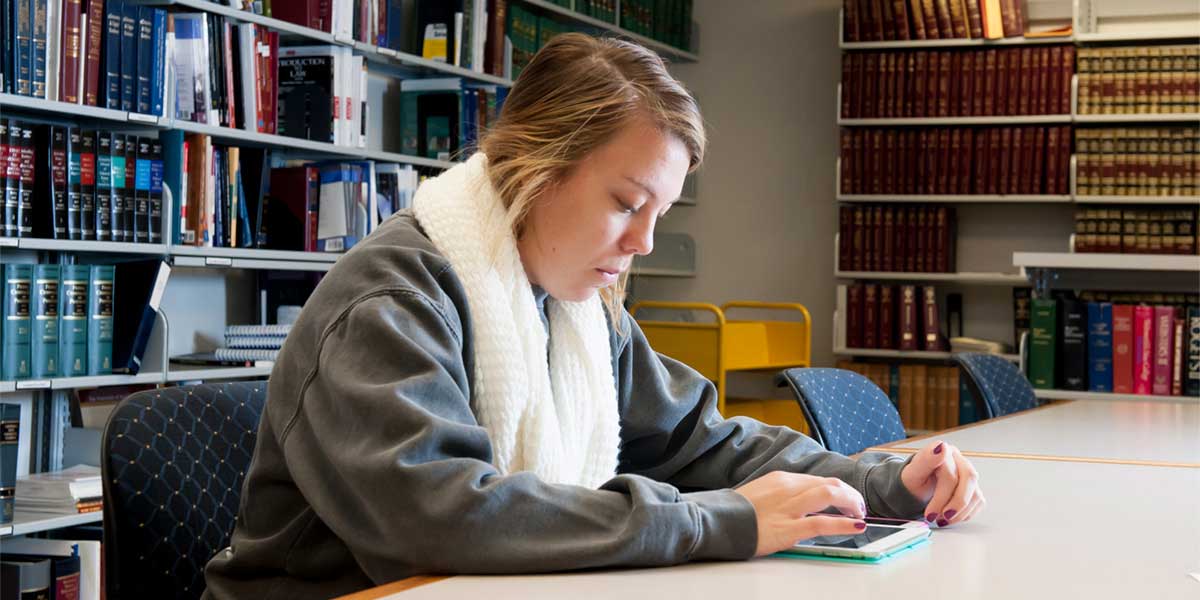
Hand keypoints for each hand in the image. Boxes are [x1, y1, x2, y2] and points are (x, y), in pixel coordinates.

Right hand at [733, 471, 866, 556]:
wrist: (716, 521)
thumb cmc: (733, 512)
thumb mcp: (759, 495)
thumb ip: (780, 496)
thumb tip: (797, 506)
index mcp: (781, 479)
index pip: (818, 480)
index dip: (838, 490)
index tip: (846, 499)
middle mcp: (788, 488)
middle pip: (829, 484)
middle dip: (849, 494)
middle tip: (858, 507)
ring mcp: (788, 507)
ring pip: (830, 495)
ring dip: (851, 503)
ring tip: (860, 514)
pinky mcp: (787, 528)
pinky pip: (822, 523)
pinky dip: (844, 523)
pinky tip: (856, 525)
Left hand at [900, 441, 984, 527]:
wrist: (916, 487)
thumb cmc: (914, 480)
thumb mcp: (912, 472)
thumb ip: (925, 460)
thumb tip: (941, 446)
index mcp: (943, 452)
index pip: (949, 473)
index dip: (942, 495)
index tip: (935, 508)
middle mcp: (959, 460)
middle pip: (968, 480)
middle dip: (954, 504)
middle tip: (938, 518)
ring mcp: (968, 474)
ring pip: (975, 494)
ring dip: (959, 512)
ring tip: (941, 520)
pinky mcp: (973, 488)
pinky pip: (977, 503)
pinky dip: (964, 514)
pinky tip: (950, 517)